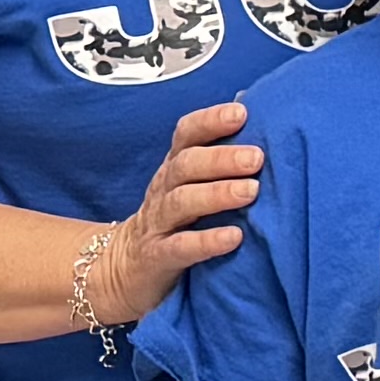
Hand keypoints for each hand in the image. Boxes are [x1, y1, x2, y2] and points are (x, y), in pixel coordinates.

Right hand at [81, 101, 263, 331]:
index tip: (241, 113)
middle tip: (256, 157)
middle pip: (186, 165)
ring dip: (217, 194)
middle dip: (221, 158)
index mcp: (175, 169)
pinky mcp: (157, 257)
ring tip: (251, 191)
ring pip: (182, 202)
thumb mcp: (191, 185)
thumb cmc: (174, 222)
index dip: (210, 121)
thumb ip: (218, 156)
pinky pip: (180, 247)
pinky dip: (207, 241)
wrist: (123, 270)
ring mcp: (158, 223)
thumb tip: (250, 109)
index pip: (186, 135)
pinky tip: (235, 237)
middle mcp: (163, 190)